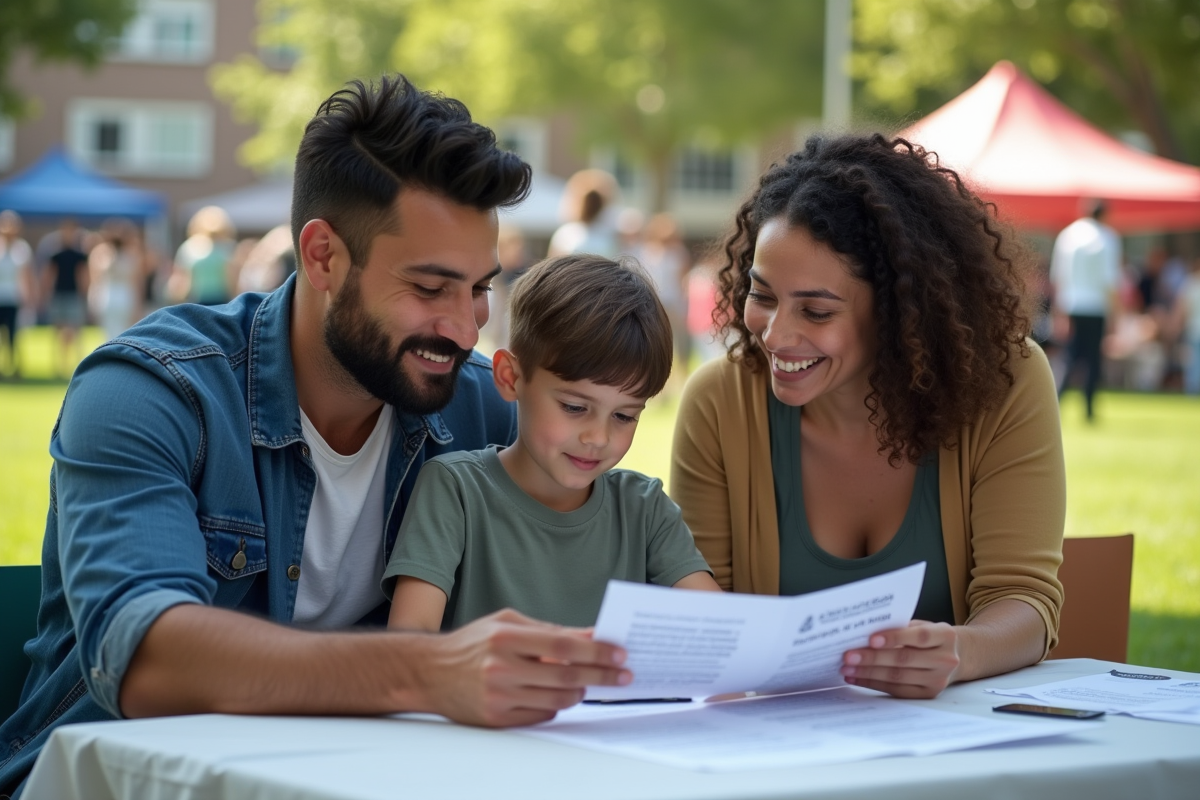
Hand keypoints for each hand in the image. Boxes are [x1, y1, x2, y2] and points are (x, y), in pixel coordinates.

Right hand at [411, 608, 630, 726]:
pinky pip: (541, 716)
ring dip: (580, 693)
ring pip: (557, 701)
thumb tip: (590, 634)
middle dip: (601, 675)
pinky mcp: (496, 719)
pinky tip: (557, 696)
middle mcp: (501, 668)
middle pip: (566, 676)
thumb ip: (548, 629)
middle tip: (623, 675)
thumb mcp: (506, 623)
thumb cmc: (472, 644)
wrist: (428, 672)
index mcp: (505, 637)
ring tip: (588, 684)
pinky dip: (556, 707)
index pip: (563, 645)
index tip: (619, 654)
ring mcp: (498, 696)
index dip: (596, 650)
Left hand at [839, 620, 960, 698]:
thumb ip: (900, 627)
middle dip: (873, 658)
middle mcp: (946, 660)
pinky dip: (874, 684)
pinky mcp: (928, 695)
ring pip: (898, 677)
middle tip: (849, 656)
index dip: (894, 638)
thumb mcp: (922, 626)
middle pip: (904, 659)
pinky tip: (858, 678)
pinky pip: (897, 691)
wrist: (958, 657)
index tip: (870, 639)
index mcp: (945, 636)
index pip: (919, 636)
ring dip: (868, 673)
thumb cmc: (931, 637)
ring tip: (847, 668)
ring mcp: (938, 680)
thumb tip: (863, 632)